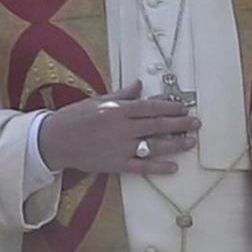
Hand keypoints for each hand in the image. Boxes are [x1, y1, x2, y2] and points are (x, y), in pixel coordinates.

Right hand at [37, 82, 200, 175]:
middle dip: (180, 123)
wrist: (55, 141)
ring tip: (190, 142)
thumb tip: (139, 84)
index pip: (151, 107)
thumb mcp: (98, 100)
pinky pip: (142, 167)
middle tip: (196, 123)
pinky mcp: (117, 165)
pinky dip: (159, 168)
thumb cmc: (75, 117)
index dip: (170, 106)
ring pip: (154, 146)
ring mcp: (121, 148)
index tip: (184, 107)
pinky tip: (173, 167)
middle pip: (158, 125)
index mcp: (118, 110)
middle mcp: (123, 128)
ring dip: (175, 144)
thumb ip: (121, 94)